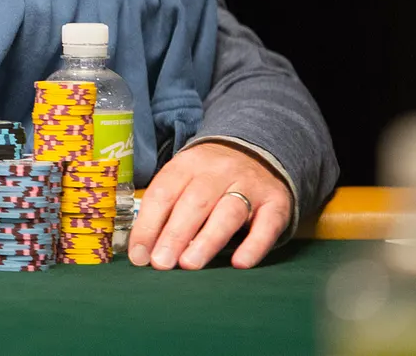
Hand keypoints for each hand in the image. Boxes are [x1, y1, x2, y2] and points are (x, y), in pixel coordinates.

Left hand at [127, 141, 292, 269]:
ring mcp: (250, 185)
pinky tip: (240, 263)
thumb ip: (166, 210)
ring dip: (207, 239)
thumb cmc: (211, 177)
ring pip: (228, 212)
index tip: (139, 254)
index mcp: (189, 163)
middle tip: (161, 262)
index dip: (148, 224)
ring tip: (189, 264)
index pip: (164, 192)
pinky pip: (267, 224)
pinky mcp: (276, 202)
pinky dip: (254, 245)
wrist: (259, 151)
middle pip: (195, 201)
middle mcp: (220, 171)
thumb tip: (142, 251)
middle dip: (175, 234)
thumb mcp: (185, 180)